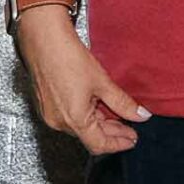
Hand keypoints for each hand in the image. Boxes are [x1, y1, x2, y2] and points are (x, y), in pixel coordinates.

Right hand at [17, 9, 147, 153]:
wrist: (43, 38)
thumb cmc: (67, 57)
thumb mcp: (102, 82)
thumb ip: (123, 103)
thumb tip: (141, 115)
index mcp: (73, 120)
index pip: (99, 145)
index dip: (119, 144)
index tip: (132, 139)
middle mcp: (58, 122)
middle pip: (89, 136)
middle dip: (111, 133)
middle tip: (129, 127)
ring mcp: (50, 113)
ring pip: (79, 127)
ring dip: (99, 123)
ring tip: (116, 114)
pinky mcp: (45, 104)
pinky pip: (69, 117)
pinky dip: (85, 115)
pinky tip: (96, 105)